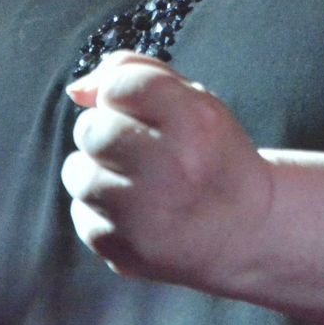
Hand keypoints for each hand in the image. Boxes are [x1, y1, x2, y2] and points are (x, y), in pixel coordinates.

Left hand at [62, 52, 272, 289]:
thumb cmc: (212, 155)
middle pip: (91, 129)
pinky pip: (81, 213)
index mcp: (195, 124)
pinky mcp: (125, 251)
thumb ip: (136, 73)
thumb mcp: (195, 101)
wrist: (247, 231)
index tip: (139, 107)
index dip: (120, 91)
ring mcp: (145, 216)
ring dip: (97, 171)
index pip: (121, 84)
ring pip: (76, 172)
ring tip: (136, 181)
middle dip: (105, 131)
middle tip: (137, 147)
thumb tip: (76, 91)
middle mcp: (171, 169)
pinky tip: (136, 212)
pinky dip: (101, 210)